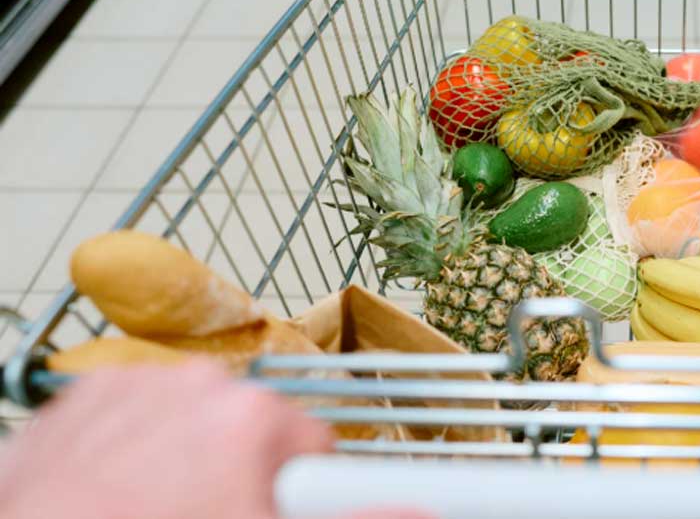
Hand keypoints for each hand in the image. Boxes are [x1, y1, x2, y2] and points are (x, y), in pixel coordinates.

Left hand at [0, 361, 419, 518]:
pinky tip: (119, 496)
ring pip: (197, 422)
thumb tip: (421, 509)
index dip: (310, 493)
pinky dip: (138, 448)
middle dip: (246, 477)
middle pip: (258, 432)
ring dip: (192, 461)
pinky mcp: (86, 397)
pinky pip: (140, 414)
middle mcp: (199, 384)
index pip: (323, 448)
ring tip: (158, 514)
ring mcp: (137, 386)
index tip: (293, 508)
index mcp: (251, 419)